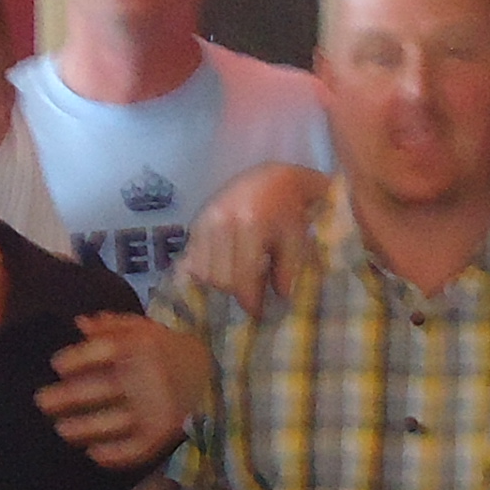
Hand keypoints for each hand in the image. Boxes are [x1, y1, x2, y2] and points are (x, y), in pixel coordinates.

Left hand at [41, 311, 197, 469]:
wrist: (213, 377)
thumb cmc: (168, 351)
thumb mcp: (145, 329)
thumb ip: (112, 325)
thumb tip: (79, 324)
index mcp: (141, 348)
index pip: (101, 353)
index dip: (73, 361)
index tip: (57, 367)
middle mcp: (147, 379)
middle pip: (98, 390)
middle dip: (64, 399)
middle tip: (42, 402)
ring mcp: (155, 410)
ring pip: (111, 424)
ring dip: (81, 430)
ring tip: (62, 429)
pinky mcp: (162, 435)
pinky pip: (133, 451)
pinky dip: (111, 455)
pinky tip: (93, 452)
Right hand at [179, 164, 328, 309]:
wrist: (272, 176)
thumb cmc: (290, 208)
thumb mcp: (296, 237)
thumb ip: (288, 269)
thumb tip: (280, 299)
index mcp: (250, 224)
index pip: (242, 278)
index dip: (251, 301)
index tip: (259, 312)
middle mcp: (221, 222)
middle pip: (220, 279)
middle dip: (236, 293)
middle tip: (251, 295)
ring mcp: (205, 220)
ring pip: (203, 272)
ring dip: (220, 282)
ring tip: (238, 280)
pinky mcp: (196, 221)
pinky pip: (192, 259)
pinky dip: (206, 270)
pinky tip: (222, 269)